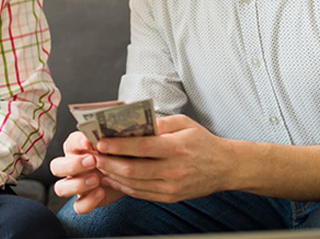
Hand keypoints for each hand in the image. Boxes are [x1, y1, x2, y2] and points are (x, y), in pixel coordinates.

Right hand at [48, 130, 123, 213]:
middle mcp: (71, 167)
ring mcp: (76, 185)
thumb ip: (109, 139)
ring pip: (61, 188)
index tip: (89, 142)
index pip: (70, 143)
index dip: (77, 143)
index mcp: (77, 149)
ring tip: (96, 179)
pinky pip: (78, 206)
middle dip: (73, 164)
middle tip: (92, 161)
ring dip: (77, 184)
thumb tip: (108, 133)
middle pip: (56, 167)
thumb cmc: (119, 155)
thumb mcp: (115, 144)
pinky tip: (101, 192)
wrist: (131, 174)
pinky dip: (88, 201)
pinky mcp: (85, 201)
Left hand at [93, 115, 233, 202]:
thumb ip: (160, 122)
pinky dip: (123, 186)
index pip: (141, 147)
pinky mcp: (170, 197)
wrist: (226, 167)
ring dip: (112, 175)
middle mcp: (174, 170)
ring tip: (100, 165)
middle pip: (132, 168)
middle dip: (108, 161)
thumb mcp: (185, 123)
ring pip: (133, 184)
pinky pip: (141, 194)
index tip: (101, 141)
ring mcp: (171, 187)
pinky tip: (114, 177)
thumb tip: (134, 121)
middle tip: (94, 155)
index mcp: (177, 148)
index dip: (117, 145)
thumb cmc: (203, 142)